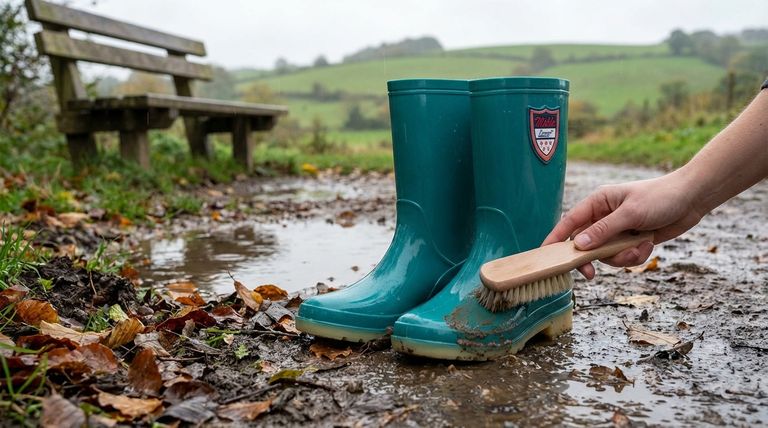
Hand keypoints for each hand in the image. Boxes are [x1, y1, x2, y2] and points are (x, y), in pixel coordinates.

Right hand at [542, 172, 704, 278]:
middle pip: (584, 245)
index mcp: (598, 203)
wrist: (692, 199)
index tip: (545, 256)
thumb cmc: (660, 197)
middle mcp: (603, 217)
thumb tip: (578, 246)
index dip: (555, 239)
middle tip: (591, 274)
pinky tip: (647, 245)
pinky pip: (622, 257)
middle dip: (592, 259)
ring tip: (639, 247)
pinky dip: (634, 256)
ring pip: (604, 255)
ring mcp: (617, 230)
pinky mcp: (630, 240)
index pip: (569, 223)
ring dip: (620, 257)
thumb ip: (603, 231)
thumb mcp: (630, 213)